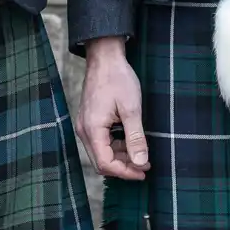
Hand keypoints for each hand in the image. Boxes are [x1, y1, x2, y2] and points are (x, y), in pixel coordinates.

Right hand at [76, 37, 149, 179]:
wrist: (105, 58)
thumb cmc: (118, 79)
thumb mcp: (132, 109)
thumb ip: (135, 138)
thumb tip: (141, 162)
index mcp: (92, 129)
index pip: (105, 163)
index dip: (125, 172)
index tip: (143, 172)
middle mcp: (84, 130)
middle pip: (101, 162)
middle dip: (124, 167)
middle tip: (145, 167)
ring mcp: (85, 125)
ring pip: (101, 153)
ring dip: (121, 158)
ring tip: (142, 157)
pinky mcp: (89, 121)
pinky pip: (101, 142)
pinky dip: (116, 147)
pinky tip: (130, 143)